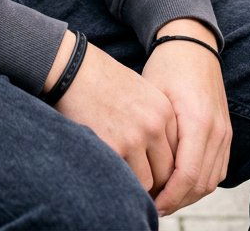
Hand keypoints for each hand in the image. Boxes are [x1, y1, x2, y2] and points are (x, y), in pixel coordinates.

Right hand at [51, 37, 177, 195]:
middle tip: (138, 182)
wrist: (72, 67)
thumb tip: (156, 157)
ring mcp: (134, 137)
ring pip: (147, 182)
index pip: (178, 154)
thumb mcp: (139, 92)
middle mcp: (154, 125)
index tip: (150, 171)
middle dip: (154, 182)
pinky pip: (124, 180)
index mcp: (164, 111)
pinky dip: (118, 180)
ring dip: (135, 183)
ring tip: (121, 175)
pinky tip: (108, 169)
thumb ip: (153, 121)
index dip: (163, 167)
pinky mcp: (113, 147)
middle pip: (166, 172)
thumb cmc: (100, 79)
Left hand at [142, 20, 231, 216]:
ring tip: (163, 198)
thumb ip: (153, 133)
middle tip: (152, 205)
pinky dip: (200, 182)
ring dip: (188, 195)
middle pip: (201, 184)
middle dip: (177, 200)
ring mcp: (225, 133)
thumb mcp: (153, 95)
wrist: (192, 44)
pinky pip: (217, 170)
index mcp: (198, 121)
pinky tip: (178, 183)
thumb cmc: (166, 67)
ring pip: (211, 181)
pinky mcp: (227, 133)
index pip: (187, 175)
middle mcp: (217, 130)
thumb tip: (141, 169)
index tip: (149, 203)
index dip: (169, 196)